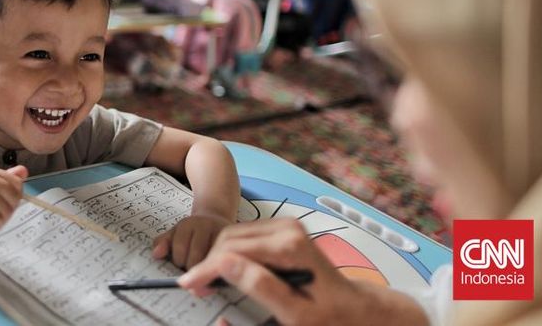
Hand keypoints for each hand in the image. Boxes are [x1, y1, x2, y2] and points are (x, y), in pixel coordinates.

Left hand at [152, 213, 231, 268]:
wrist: (215, 218)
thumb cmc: (192, 232)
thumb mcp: (174, 233)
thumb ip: (162, 243)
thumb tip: (156, 254)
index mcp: (188, 224)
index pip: (179, 249)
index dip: (178, 260)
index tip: (180, 263)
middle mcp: (206, 226)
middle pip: (195, 258)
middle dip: (191, 268)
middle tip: (191, 266)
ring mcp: (222, 234)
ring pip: (210, 262)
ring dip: (205, 270)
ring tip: (203, 267)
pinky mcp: (234, 244)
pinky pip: (223, 265)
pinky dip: (217, 271)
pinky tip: (215, 268)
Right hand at [178, 218, 362, 325]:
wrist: (352, 307)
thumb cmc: (328, 315)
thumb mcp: (294, 312)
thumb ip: (260, 286)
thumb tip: (226, 264)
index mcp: (289, 246)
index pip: (233, 249)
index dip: (206, 267)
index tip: (190, 283)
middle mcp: (287, 229)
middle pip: (230, 238)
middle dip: (208, 262)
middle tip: (196, 286)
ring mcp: (284, 227)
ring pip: (233, 235)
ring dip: (217, 257)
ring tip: (208, 281)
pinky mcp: (281, 230)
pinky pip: (243, 236)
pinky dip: (229, 252)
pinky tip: (226, 271)